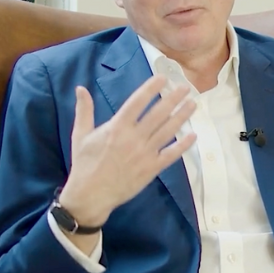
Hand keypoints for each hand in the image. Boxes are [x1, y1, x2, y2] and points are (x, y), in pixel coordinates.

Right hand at [58, 75, 196, 227]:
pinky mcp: (151, 169)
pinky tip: (193, 135)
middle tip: (185, 88)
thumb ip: (84, 110)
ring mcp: (144, 154)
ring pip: (167, 131)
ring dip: (181, 116)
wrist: (90, 195)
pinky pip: (170, 155)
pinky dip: (183, 145)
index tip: (163, 78)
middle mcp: (133, 138)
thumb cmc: (84, 164)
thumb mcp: (80, 135)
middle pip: (158, 114)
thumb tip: (80, 88)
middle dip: (173, 99)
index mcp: (117, 127)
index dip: (151, 88)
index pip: (137, 102)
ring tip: (193, 104)